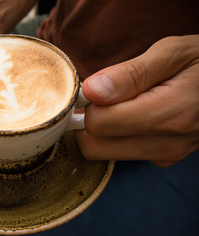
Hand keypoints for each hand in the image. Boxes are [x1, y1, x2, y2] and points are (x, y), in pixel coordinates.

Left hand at [76, 35, 198, 166]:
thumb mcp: (171, 53)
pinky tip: (134, 116)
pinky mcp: (164, 158)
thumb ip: (129, 74)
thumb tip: (92, 91)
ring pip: (105, 153)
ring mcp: (166, 154)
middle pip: (95, 146)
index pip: (99, 124)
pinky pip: (122, 153)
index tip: (95, 88)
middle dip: (89, 120)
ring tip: (123, 103)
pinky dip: (117, 136)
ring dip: (102, 129)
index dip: (88, 104)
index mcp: (170, 113)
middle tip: (103, 96)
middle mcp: (167, 143)